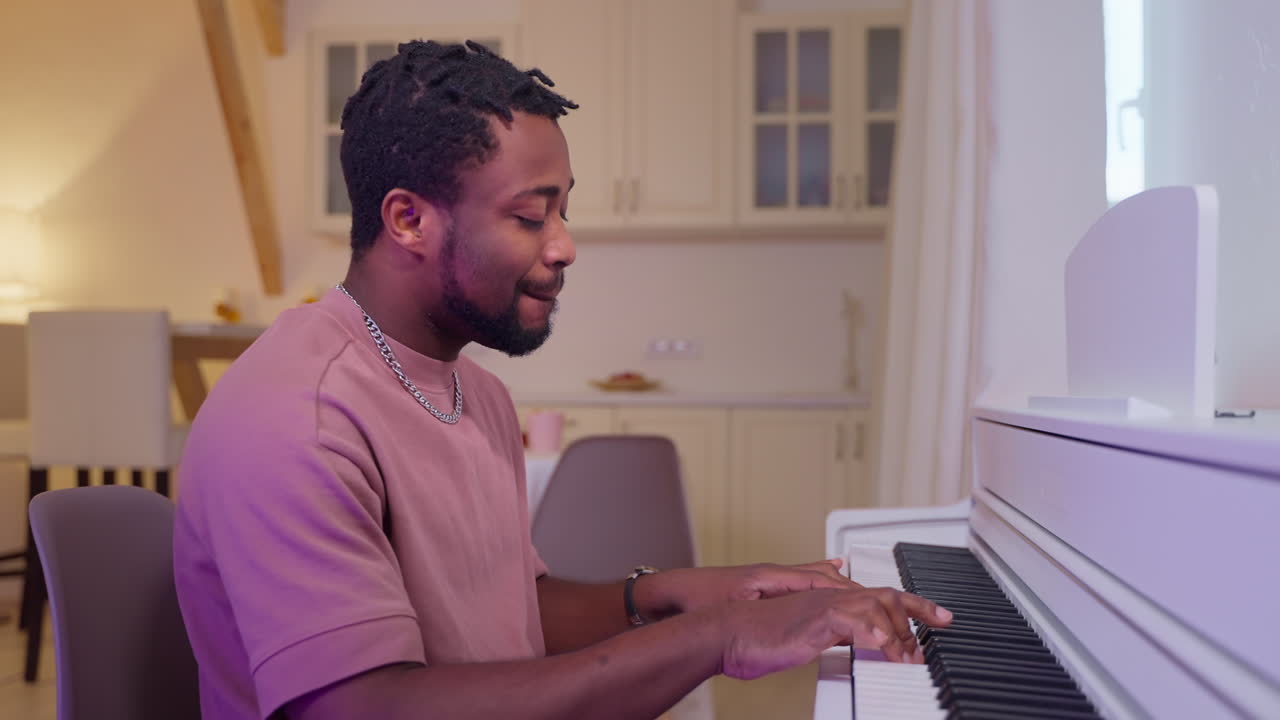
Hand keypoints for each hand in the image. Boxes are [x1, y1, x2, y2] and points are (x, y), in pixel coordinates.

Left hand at [636, 560, 860, 617]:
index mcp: (772, 575)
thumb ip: (770, 605)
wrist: (673, 594)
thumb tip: (795, 606)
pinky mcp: (764, 587)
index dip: (847, 590)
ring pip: (816, 578)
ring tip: (867, 592)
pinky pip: (803, 582)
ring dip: (841, 584)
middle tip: (881, 599)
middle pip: (824, 577)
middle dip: (852, 587)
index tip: (872, 599)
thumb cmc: (699, 596)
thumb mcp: (738, 603)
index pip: (820, 580)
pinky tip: (833, 578)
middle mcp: (775, 573)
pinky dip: (823, 582)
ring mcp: (770, 578)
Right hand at [716, 587, 952, 679]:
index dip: (915, 606)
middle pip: (886, 595)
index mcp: (832, 601)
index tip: (940, 618)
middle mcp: (831, 596)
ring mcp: (822, 605)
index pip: (881, 597)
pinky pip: (849, 619)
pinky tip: (882, 647)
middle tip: (937, 632)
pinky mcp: (812, 619)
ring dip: (896, 632)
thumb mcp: (808, 638)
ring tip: (906, 657)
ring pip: (874, 604)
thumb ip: (835, 634)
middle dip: (918, 612)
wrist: (728, 632)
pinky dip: (870, 632)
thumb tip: (857, 641)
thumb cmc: (759, 638)